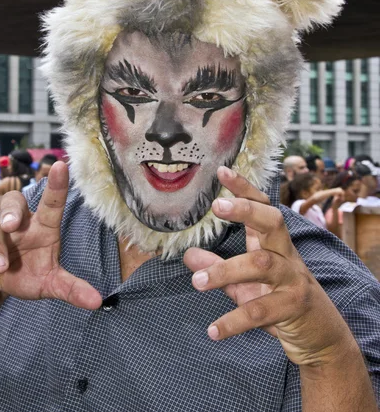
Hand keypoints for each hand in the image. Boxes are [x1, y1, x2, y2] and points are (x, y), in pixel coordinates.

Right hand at [0, 162, 101, 309]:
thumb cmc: (28, 273)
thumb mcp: (50, 283)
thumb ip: (70, 288)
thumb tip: (97, 301)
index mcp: (40, 227)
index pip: (51, 203)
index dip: (56, 185)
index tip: (60, 165)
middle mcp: (16, 225)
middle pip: (11, 203)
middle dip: (11, 211)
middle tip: (11, 225)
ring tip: (1, 267)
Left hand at [184, 167, 352, 366]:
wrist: (319, 336)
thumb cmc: (279, 301)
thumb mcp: (246, 283)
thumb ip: (220, 267)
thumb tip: (188, 254)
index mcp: (273, 243)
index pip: (261, 207)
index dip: (244, 189)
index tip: (221, 171)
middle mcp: (286, 255)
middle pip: (273, 222)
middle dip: (246, 210)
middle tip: (217, 206)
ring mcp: (292, 279)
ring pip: (261, 265)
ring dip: (225, 272)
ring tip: (196, 281)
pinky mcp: (294, 307)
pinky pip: (261, 311)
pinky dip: (235, 321)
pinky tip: (213, 330)